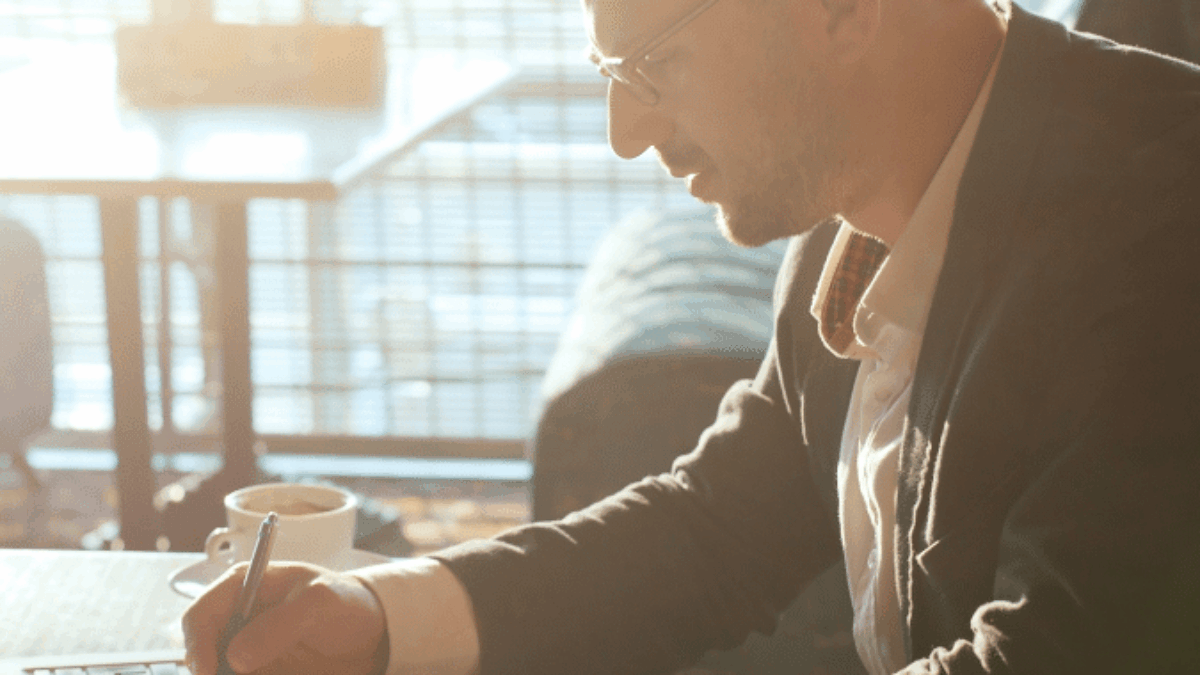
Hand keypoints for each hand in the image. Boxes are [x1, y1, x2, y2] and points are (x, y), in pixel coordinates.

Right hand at [182, 561, 388, 674]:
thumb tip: (236, 655)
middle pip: (200, 652)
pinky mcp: (256, 671)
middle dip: (209, 670)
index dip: (197, 645)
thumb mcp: (321, 602)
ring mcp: (243, 648)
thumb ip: (281, 623)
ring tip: (268, 673)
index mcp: (243, 586)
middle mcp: (236, 618)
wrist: (370, 633)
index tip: (208, 671)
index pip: (200, 614)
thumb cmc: (346, 603)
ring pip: (217, 669)